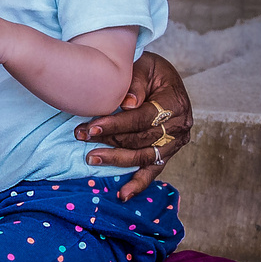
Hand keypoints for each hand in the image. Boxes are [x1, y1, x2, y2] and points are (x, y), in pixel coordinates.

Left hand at [73, 52, 191, 200]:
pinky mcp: (166, 153)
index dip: (116, 124)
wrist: (162, 77)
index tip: (92, 126)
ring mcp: (174, 143)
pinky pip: (153, 171)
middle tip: (81, 136)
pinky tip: (123, 195)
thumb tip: (128, 103)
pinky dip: (138, 184)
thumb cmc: (149, 70)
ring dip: (116, 159)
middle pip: (140, 139)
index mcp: (175, 104)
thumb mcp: (144, 66)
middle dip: (109, 139)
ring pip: (143, 156)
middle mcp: (179, 127)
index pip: (142, 119)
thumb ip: (135, 83)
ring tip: (91, 158)